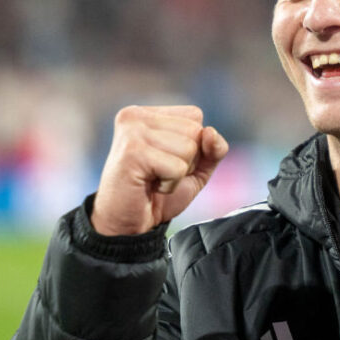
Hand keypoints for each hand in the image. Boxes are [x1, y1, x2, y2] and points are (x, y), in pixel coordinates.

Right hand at [91, 105, 228, 235]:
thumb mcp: (195, 169)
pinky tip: (149, 186)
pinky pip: (177, 168)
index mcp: (147, 113)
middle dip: (186, 160)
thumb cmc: (157, 195)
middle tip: (158, 173)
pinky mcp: (133, 152)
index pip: (194, 116)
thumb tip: (211, 132)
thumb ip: (213, 148)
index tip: (165, 161)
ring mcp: (132, 132)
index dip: (193, 145)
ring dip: (177, 174)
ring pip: (189, 148)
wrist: (127, 225)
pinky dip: (169, 184)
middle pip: (194, 130)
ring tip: (153, 179)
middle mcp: (135, 116)